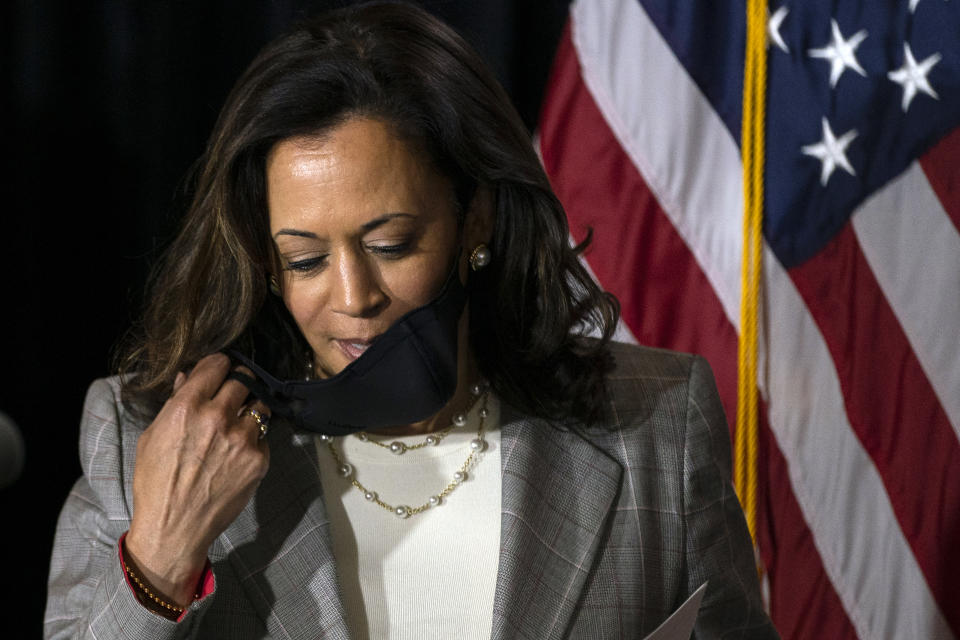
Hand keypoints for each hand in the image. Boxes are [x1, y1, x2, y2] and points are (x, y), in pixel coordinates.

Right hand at [125, 353, 269, 605]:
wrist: (174, 527)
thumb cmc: (156, 482)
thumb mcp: (153, 437)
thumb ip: (175, 402)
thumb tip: (188, 376)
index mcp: (187, 407)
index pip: (218, 364)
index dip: (220, 365)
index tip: (220, 371)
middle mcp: (218, 417)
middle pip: (244, 380)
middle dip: (238, 385)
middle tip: (232, 396)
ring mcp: (243, 438)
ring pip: (260, 406)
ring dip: (251, 410)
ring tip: (239, 424)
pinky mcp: (259, 458)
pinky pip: (264, 436)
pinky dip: (254, 439)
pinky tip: (238, 452)